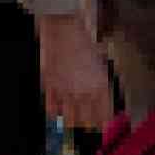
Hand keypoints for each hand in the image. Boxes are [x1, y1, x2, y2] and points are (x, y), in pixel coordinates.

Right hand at [37, 12, 115, 131]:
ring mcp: (65, 92)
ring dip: (73, 121)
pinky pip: (52, 109)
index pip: (104, 115)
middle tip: (89, 124)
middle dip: (89, 123)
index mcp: (100, 85)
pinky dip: (55, 113)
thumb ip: (100, 80)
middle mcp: (84, 92)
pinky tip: (58, 112)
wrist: (62, 28)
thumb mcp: (100, 59)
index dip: (104, 123)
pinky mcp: (50, 88)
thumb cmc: (83, 39)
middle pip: (88, 120)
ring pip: (70, 119)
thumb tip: (102, 93)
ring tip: (74, 121)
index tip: (104, 126)